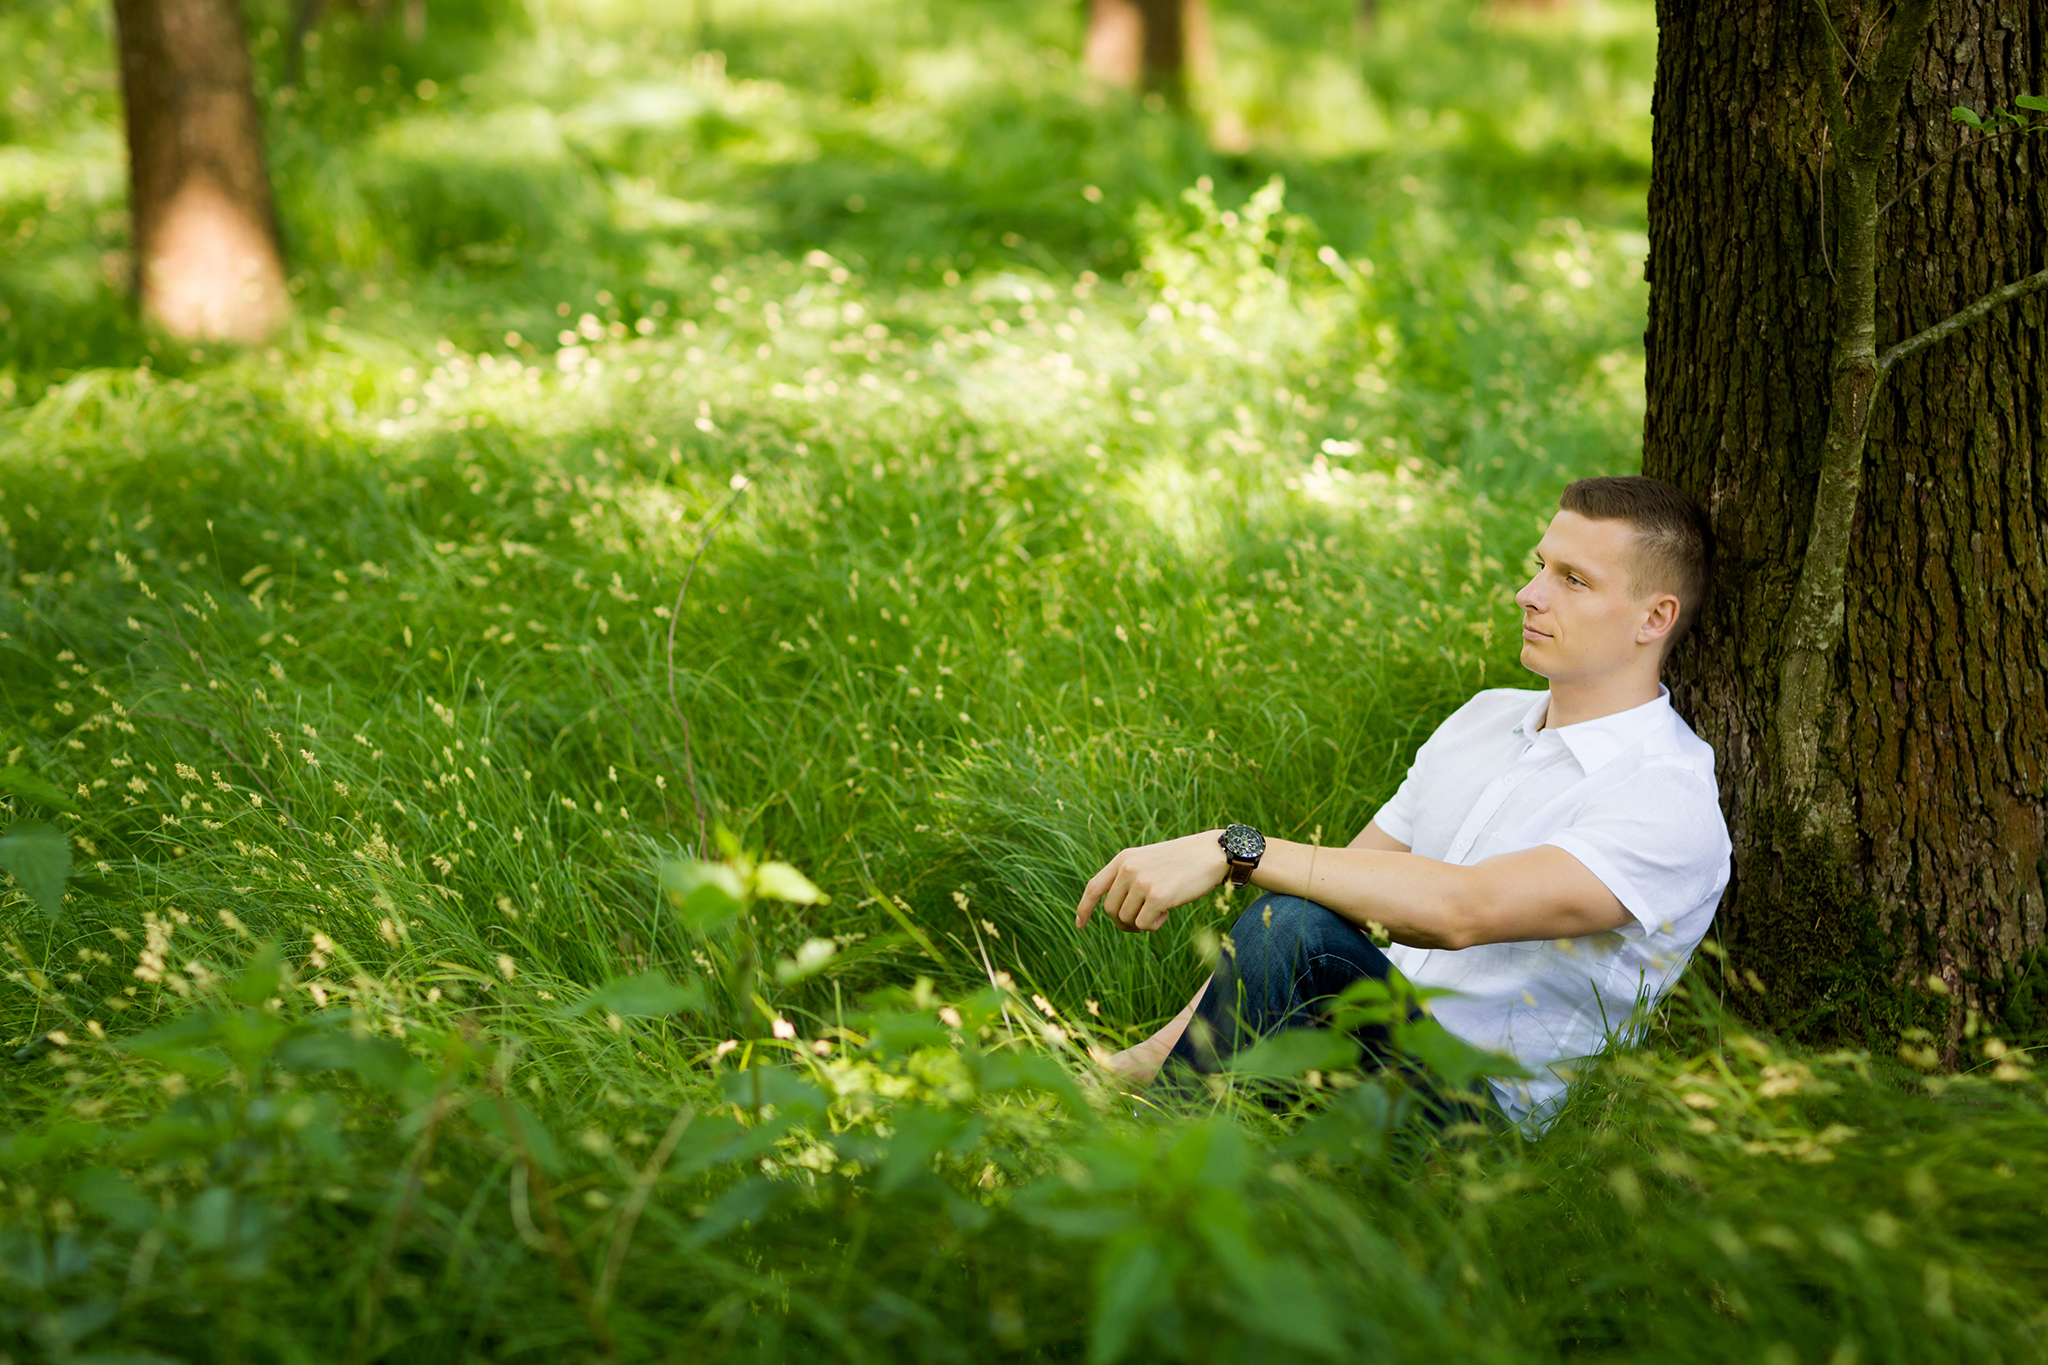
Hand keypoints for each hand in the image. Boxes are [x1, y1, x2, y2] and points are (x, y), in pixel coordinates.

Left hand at [1075, 830, 1228, 932]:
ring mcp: (1142, 882)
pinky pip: (1144, 925)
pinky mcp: (1158, 896)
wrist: (1211, 854)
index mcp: (1123, 859)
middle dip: (1123, 921)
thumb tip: (1113, 912)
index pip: (1093, 887)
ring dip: (1141, 923)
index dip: (1083, 908)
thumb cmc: (1181, 862)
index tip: (1079, 924)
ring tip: (1159, 911)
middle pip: (1110, 910)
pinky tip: (1167, 913)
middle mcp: (1128, 869)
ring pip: (1126, 920)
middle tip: (1141, 921)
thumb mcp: (1148, 862)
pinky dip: (1154, 925)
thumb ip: (1128, 879)